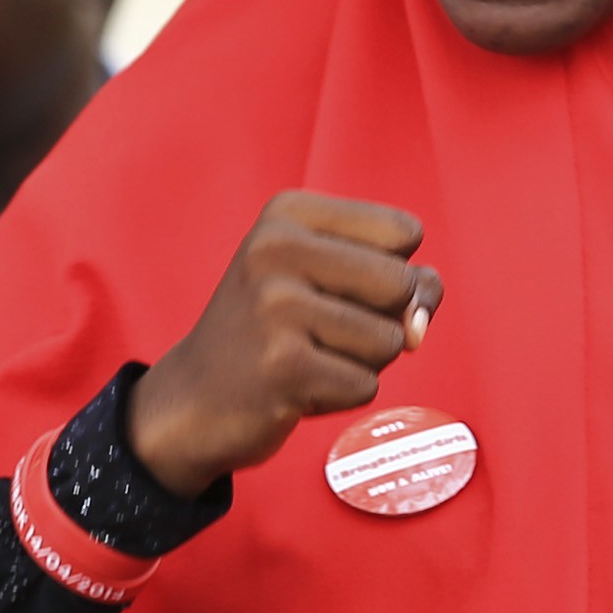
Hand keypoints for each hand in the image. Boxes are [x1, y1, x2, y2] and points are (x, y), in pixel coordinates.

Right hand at [126, 191, 446, 497]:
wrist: (194, 399)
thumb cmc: (279, 333)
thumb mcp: (333, 282)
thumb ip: (405, 284)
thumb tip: (418, 328)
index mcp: (289, 213)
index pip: (405, 232)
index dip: (391, 272)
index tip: (333, 287)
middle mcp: (276, 249)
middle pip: (403, 284)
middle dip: (381, 321)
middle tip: (320, 330)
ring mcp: (275, 307)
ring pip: (390, 340)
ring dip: (360, 363)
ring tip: (306, 357)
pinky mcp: (283, 367)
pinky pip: (366, 386)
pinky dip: (340, 396)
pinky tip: (295, 387)